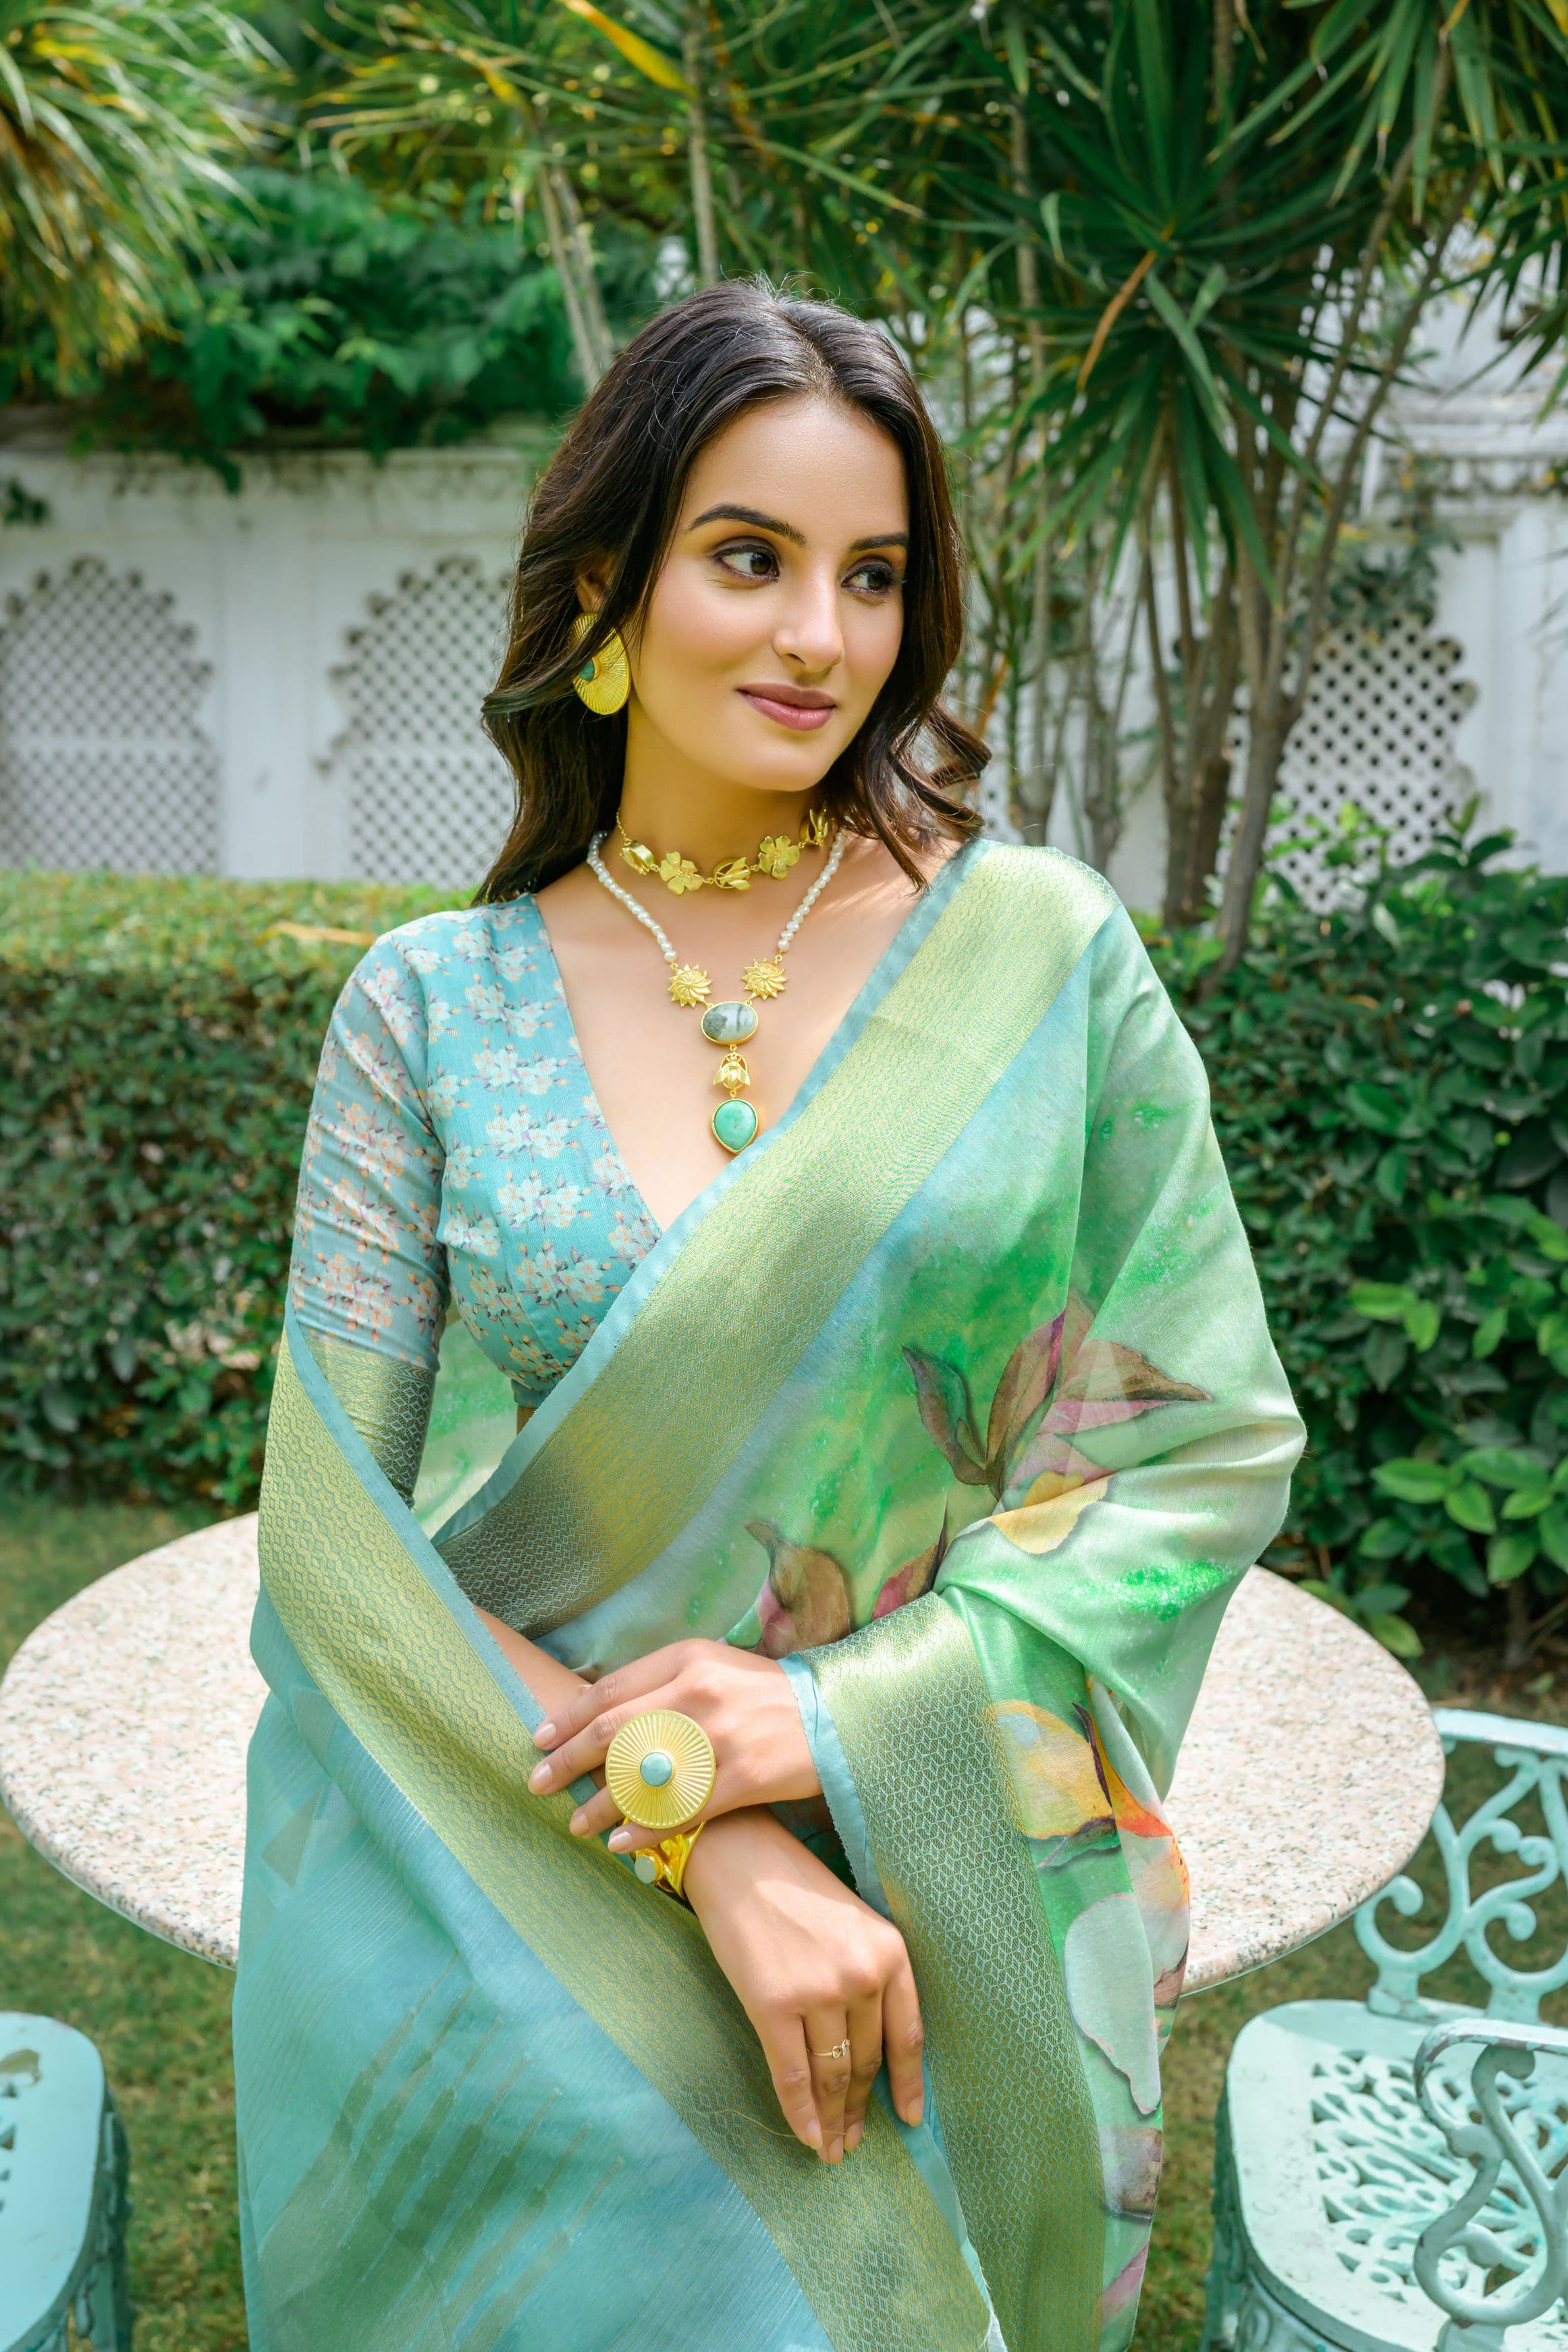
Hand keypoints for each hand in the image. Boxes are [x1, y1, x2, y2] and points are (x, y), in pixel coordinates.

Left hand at [527, 1638, 819, 1848]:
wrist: (837, 1716)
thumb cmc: (767, 1694)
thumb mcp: (715, 1667)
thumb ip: (663, 1683)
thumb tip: (603, 1711)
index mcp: (688, 1659)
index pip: (610, 1690)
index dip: (567, 1717)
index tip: (538, 1739)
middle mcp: (697, 1693)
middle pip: (612, 1732)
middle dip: (566, 1761)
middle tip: (538, 1783)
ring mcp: (719, 1736)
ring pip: (639, 1776)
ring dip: (599, 1805)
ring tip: (577, 1825)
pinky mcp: (741, 1777)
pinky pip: (679, 1810)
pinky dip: (644, 1830)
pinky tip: (621, 1844)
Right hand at [683, 1810, 924, 2164]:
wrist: (739, 1857)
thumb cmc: (795, 1887)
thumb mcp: (853, 1923)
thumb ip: (869, 1975)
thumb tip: (872, 2044)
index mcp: (890, 1952)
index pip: (908, 2037)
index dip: (909, 2085)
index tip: (910, 2120)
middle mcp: (861, 1975)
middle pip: (866, 2061)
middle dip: (862, 2108)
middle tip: (856, 2141)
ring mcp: (818, 1992)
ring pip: (832, 2074)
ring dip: (833, 2118)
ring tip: (832, 2148)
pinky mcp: (772, 2005)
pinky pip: (792, 2075)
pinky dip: (800, 2113)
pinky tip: (806, 2137)